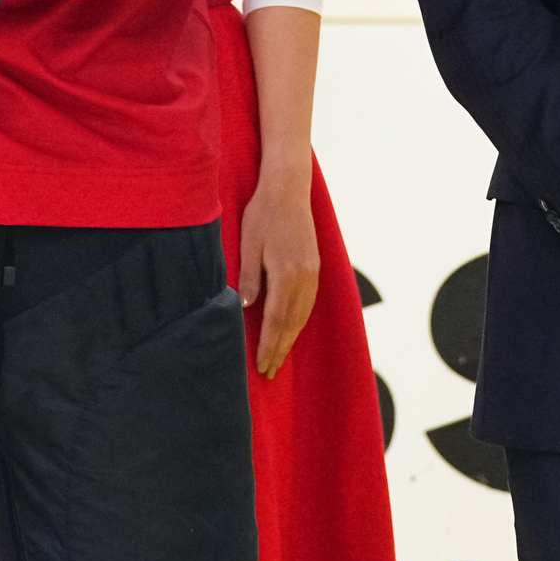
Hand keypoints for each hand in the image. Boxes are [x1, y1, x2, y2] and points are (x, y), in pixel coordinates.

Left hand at [238, 175, 320, 377]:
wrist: (288, 188)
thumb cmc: (263, 214)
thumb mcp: (249, 243)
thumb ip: (249, 277)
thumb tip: (244, 309)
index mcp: (285, 273)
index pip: (275, 319)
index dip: (269, 345)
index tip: (261, 366)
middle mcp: (303, 277)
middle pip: (292, 323)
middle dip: (280, 349)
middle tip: (270, 372)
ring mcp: (312, 272)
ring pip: (303, 315)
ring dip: (291, 338)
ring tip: (280, 357)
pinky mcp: (315, 266)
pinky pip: (309, 302)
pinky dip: (300, 321)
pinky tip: (292, 329)